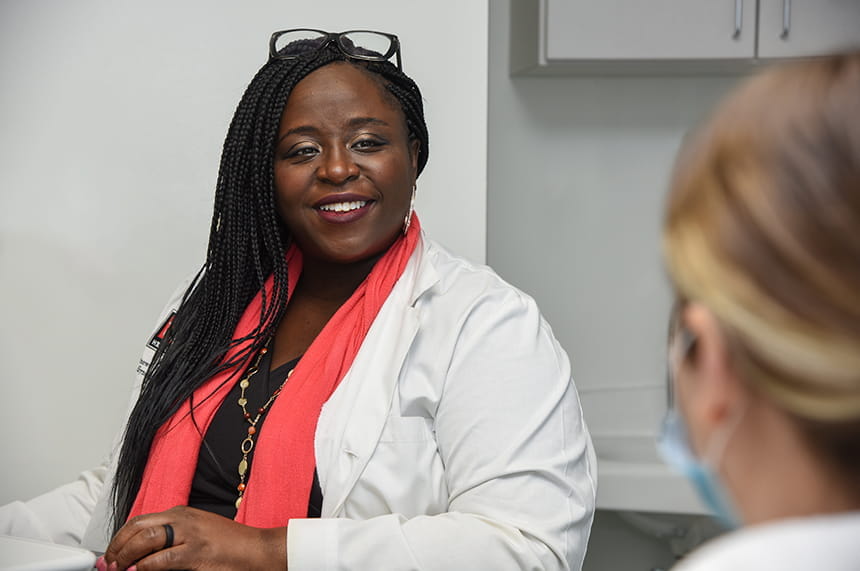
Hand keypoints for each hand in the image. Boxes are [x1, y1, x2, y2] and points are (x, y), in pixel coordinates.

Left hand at [99, 506, 286, 570]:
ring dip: (126, 556)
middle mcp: (183, 519)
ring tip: (118, 569)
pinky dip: (145, 567)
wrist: (257, 551)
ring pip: (146, 539)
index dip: (120, 538)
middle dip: (117, 546)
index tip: (110, 554)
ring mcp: (190, 534)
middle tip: (108, 564)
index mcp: (181, 513)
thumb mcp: (197, 535)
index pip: (140, 521)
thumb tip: (142, 556)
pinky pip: (161, 559)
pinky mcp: (196, 552)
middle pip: (138, 527)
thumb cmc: (229, 546)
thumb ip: (171, 540)